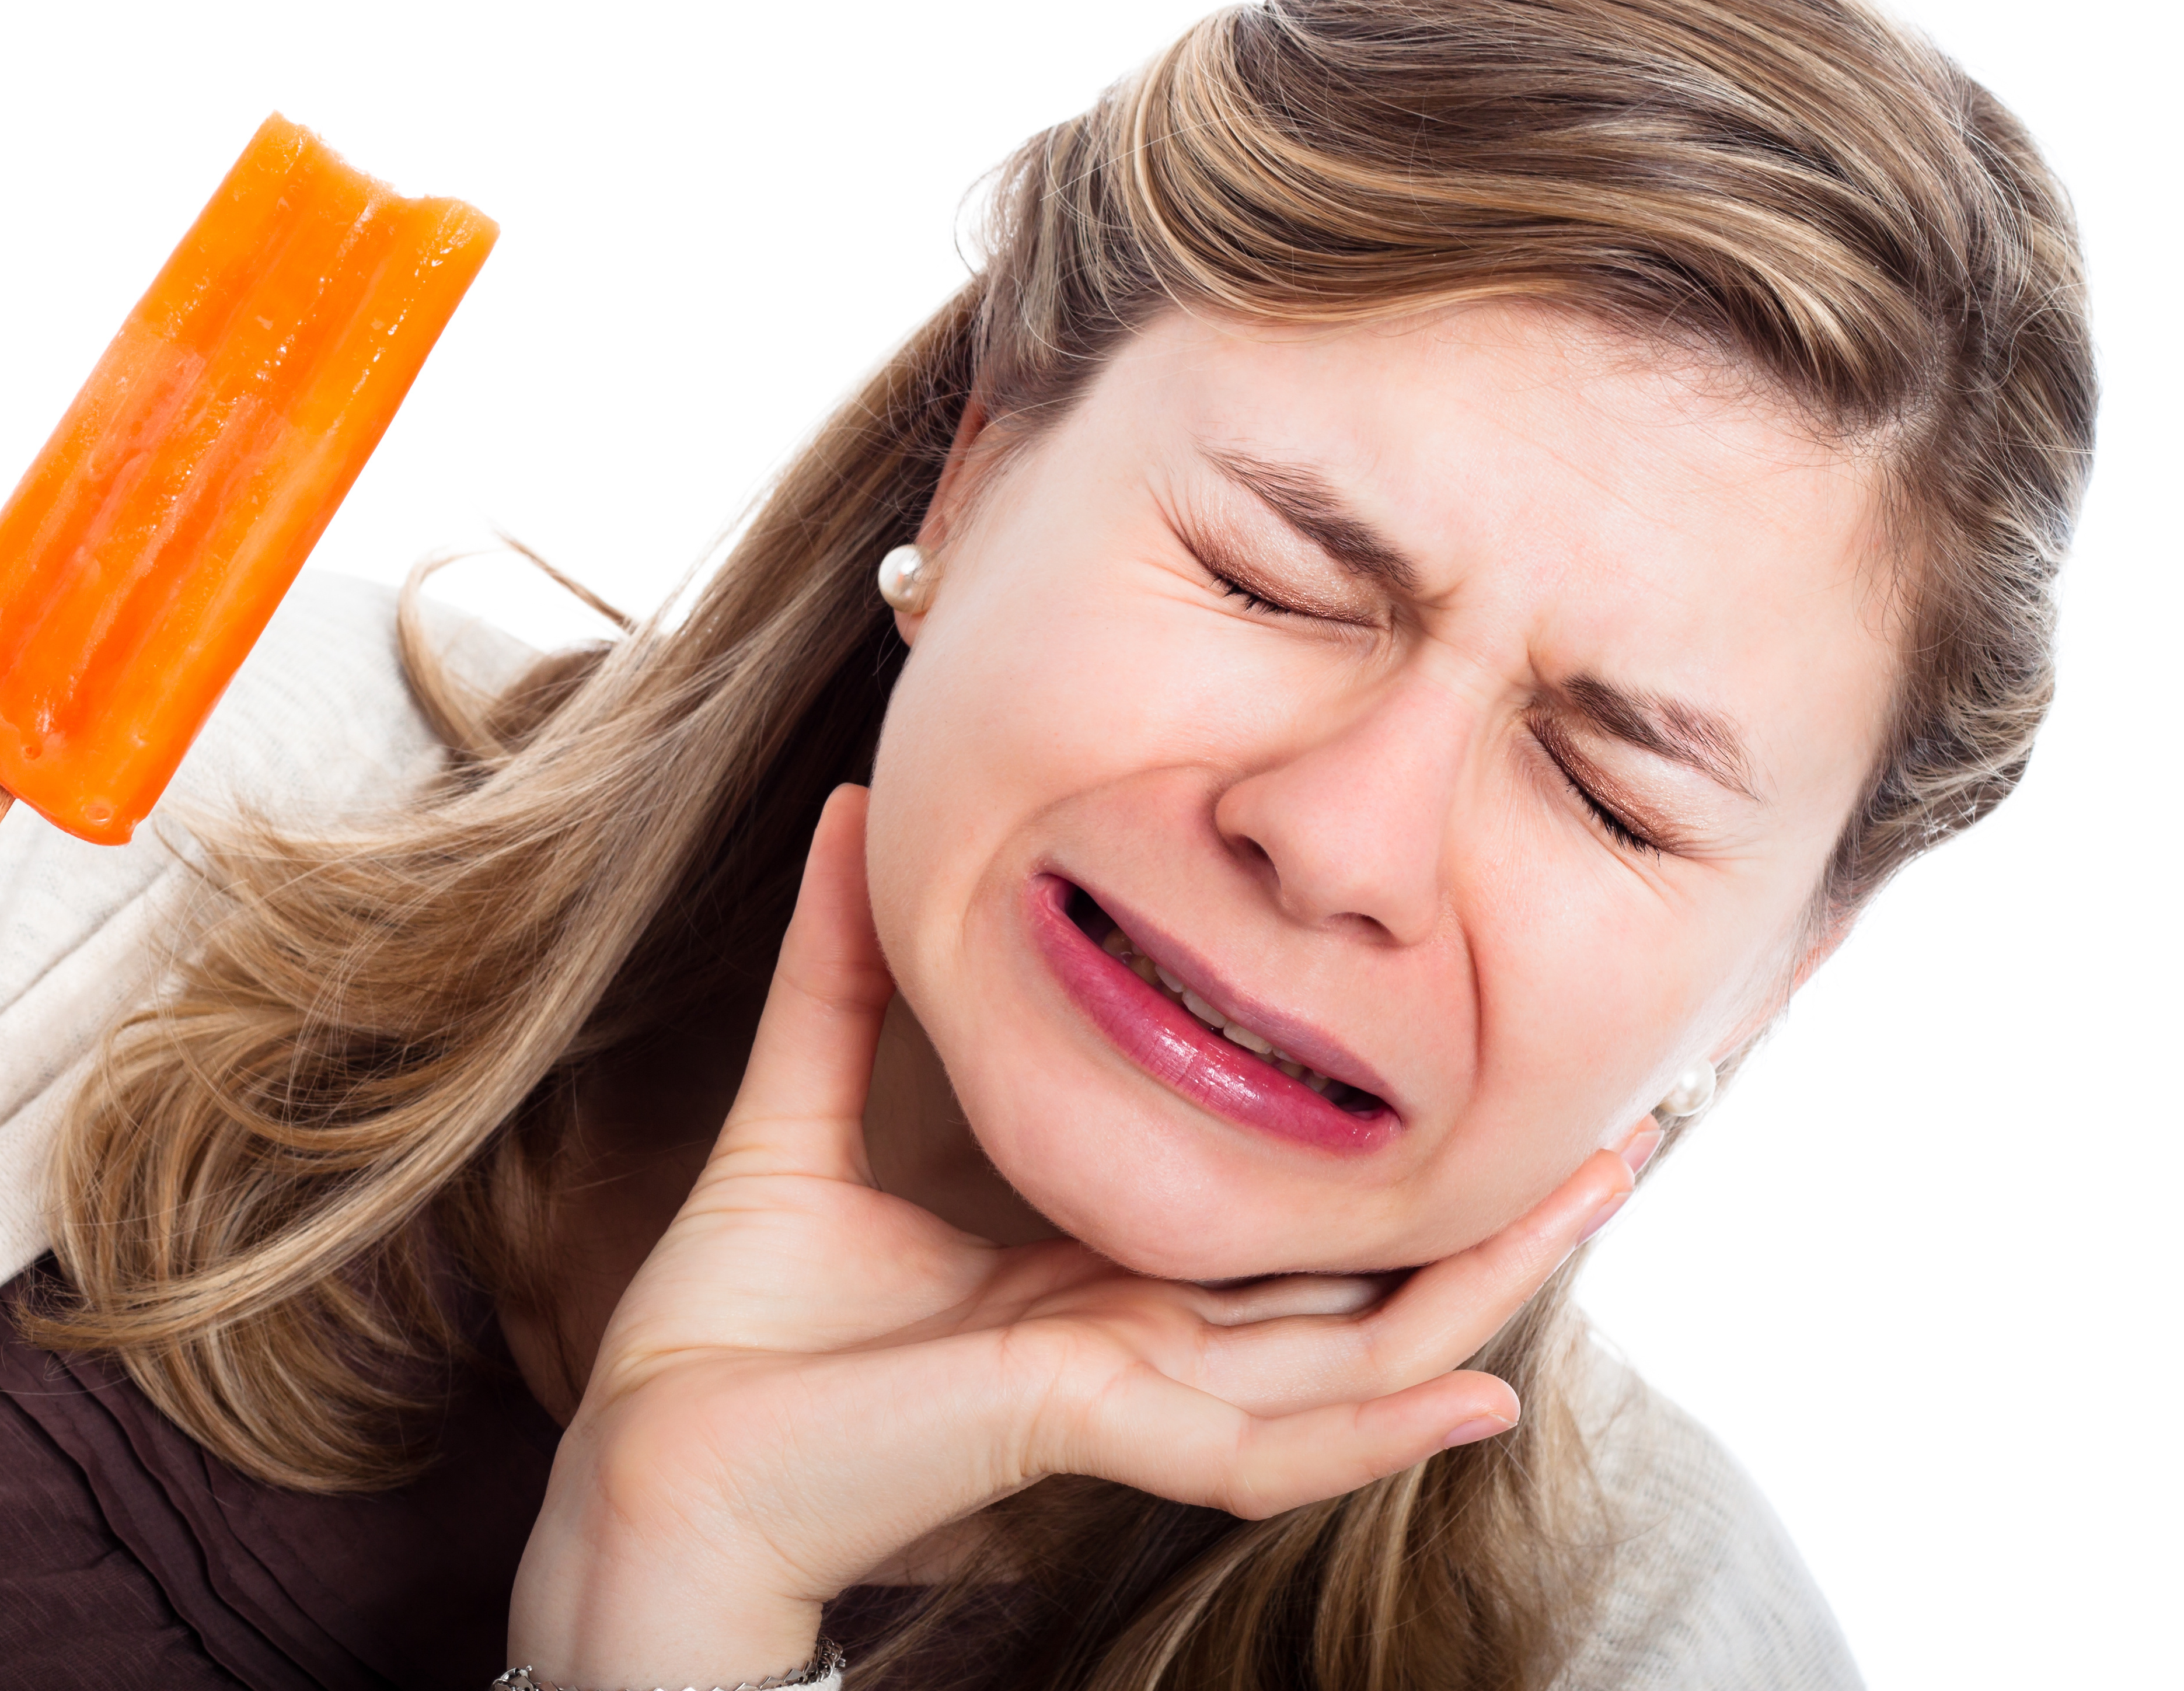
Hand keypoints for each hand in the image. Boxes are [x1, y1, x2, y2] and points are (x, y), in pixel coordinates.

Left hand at [508, 786, 1635, 1684]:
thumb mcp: (804, 1108)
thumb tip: (852, 808)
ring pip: (1348, 1367)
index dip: (1375, 1166)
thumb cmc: (731, 1326)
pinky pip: (1260, 1446)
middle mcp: (1134, 1339)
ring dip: (1483, 1296)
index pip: (1272, 1234)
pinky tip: (1484, 1394)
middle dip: (1487, 1224)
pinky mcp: (1081, 1425)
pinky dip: (1372, 1428)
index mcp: (1089, 1277)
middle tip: (1618, 1133)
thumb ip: (843, 973)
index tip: (1471, 1072)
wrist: (650, 1460)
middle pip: (1350, 1295)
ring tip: (1601, 1198)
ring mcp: (1122, 1394)